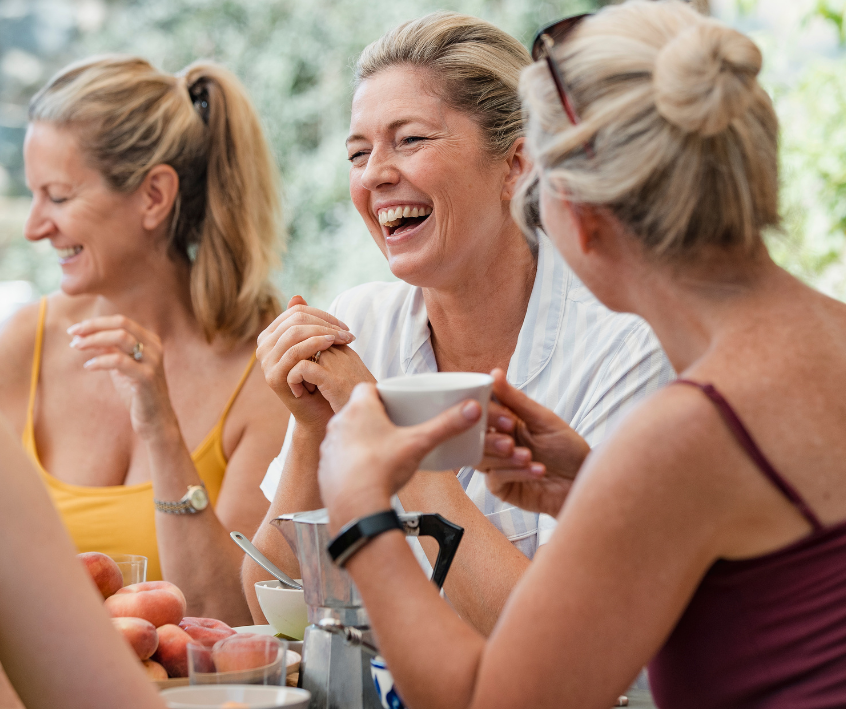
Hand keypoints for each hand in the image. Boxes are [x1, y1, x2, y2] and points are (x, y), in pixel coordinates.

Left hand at [68, 315, 176, 439]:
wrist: (155, 420)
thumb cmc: (137, 393)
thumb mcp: (121, 367)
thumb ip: (109, 350)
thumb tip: (85, 335)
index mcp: (150, 341)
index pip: (121, 321)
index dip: (96, 322)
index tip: (75, 329)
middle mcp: (154, 347)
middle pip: (121, 324)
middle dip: (93, 326)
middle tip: (72, 334)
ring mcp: (153, 361)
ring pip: (121, 338)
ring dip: (94, 340)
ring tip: (76, 346)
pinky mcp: (147, 377)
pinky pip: (119, 361)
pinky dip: (100, 361)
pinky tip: (88, 366)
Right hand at [258, 296, 375, 428]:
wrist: (320, 410)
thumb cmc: (320, 375)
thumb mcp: (314, 345)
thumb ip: (305, 322)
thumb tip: (297, 296)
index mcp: (270, 336)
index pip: (296, 312)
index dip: (322, 314)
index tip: (344, 326)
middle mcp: (263, 347)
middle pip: (295, 320)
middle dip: (325, 323)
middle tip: (348, 333)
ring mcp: (266, 362)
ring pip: (295, 333)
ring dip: (324, 332)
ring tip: (343, 339)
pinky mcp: (273, 376)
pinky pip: (295, 352)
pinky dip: (315, 344)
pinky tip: (332, 345)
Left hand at [318, 383, 481, 528]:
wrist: (355, 506)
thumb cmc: (381, 470)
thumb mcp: (420, 443)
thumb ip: (446, 425)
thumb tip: (471, 410)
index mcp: (360, 409)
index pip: (367, 388)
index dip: (382, 393)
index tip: (396, 402)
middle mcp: (340, 423)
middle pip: (359, 411)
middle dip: (375, 417)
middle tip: (395, 427)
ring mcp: (330, 446)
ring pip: (348, 434)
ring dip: (361, 439)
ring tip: (383, 451)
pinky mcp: (326, 468)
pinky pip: (340, 458)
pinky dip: (352, 461)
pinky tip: (368, 472)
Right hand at [478, 369, 589, 516]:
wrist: (583, 481)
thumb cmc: (568, 449)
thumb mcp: (545, 420)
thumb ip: (517, 400)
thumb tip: (494, 374)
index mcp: (504, 422)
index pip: (481, 411)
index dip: (486, 413)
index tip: (505, 418)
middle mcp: (496, 442)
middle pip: (473, 438)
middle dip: (491, 438)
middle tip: (511, 441)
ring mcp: (497, 465)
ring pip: (480, 458)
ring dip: (505, 457)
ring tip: (529, 456)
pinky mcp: (502, 488)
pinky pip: (495, 478)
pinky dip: (515, 472)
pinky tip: (537, 470)